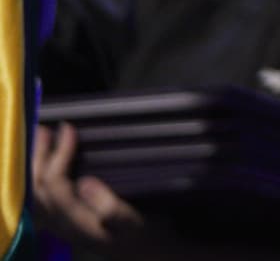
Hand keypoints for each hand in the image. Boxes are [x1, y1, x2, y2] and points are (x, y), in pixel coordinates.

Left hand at [32, 120, 148, 248]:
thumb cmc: (144, 236)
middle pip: (39, 187)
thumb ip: (110, 206)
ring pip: (37, 193)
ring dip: (37, 165)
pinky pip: (43, 198)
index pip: (55, 183)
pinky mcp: (67, 222)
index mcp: (75, 220)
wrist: (145, 256)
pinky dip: (41, 179)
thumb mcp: (134, 223)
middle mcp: (61, 223)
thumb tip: (84, 182)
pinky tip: (46, 168)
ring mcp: (61, 224)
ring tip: (41, 142)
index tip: (69, 128)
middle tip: (46, 128)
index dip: (58, 154)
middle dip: (40, 156)